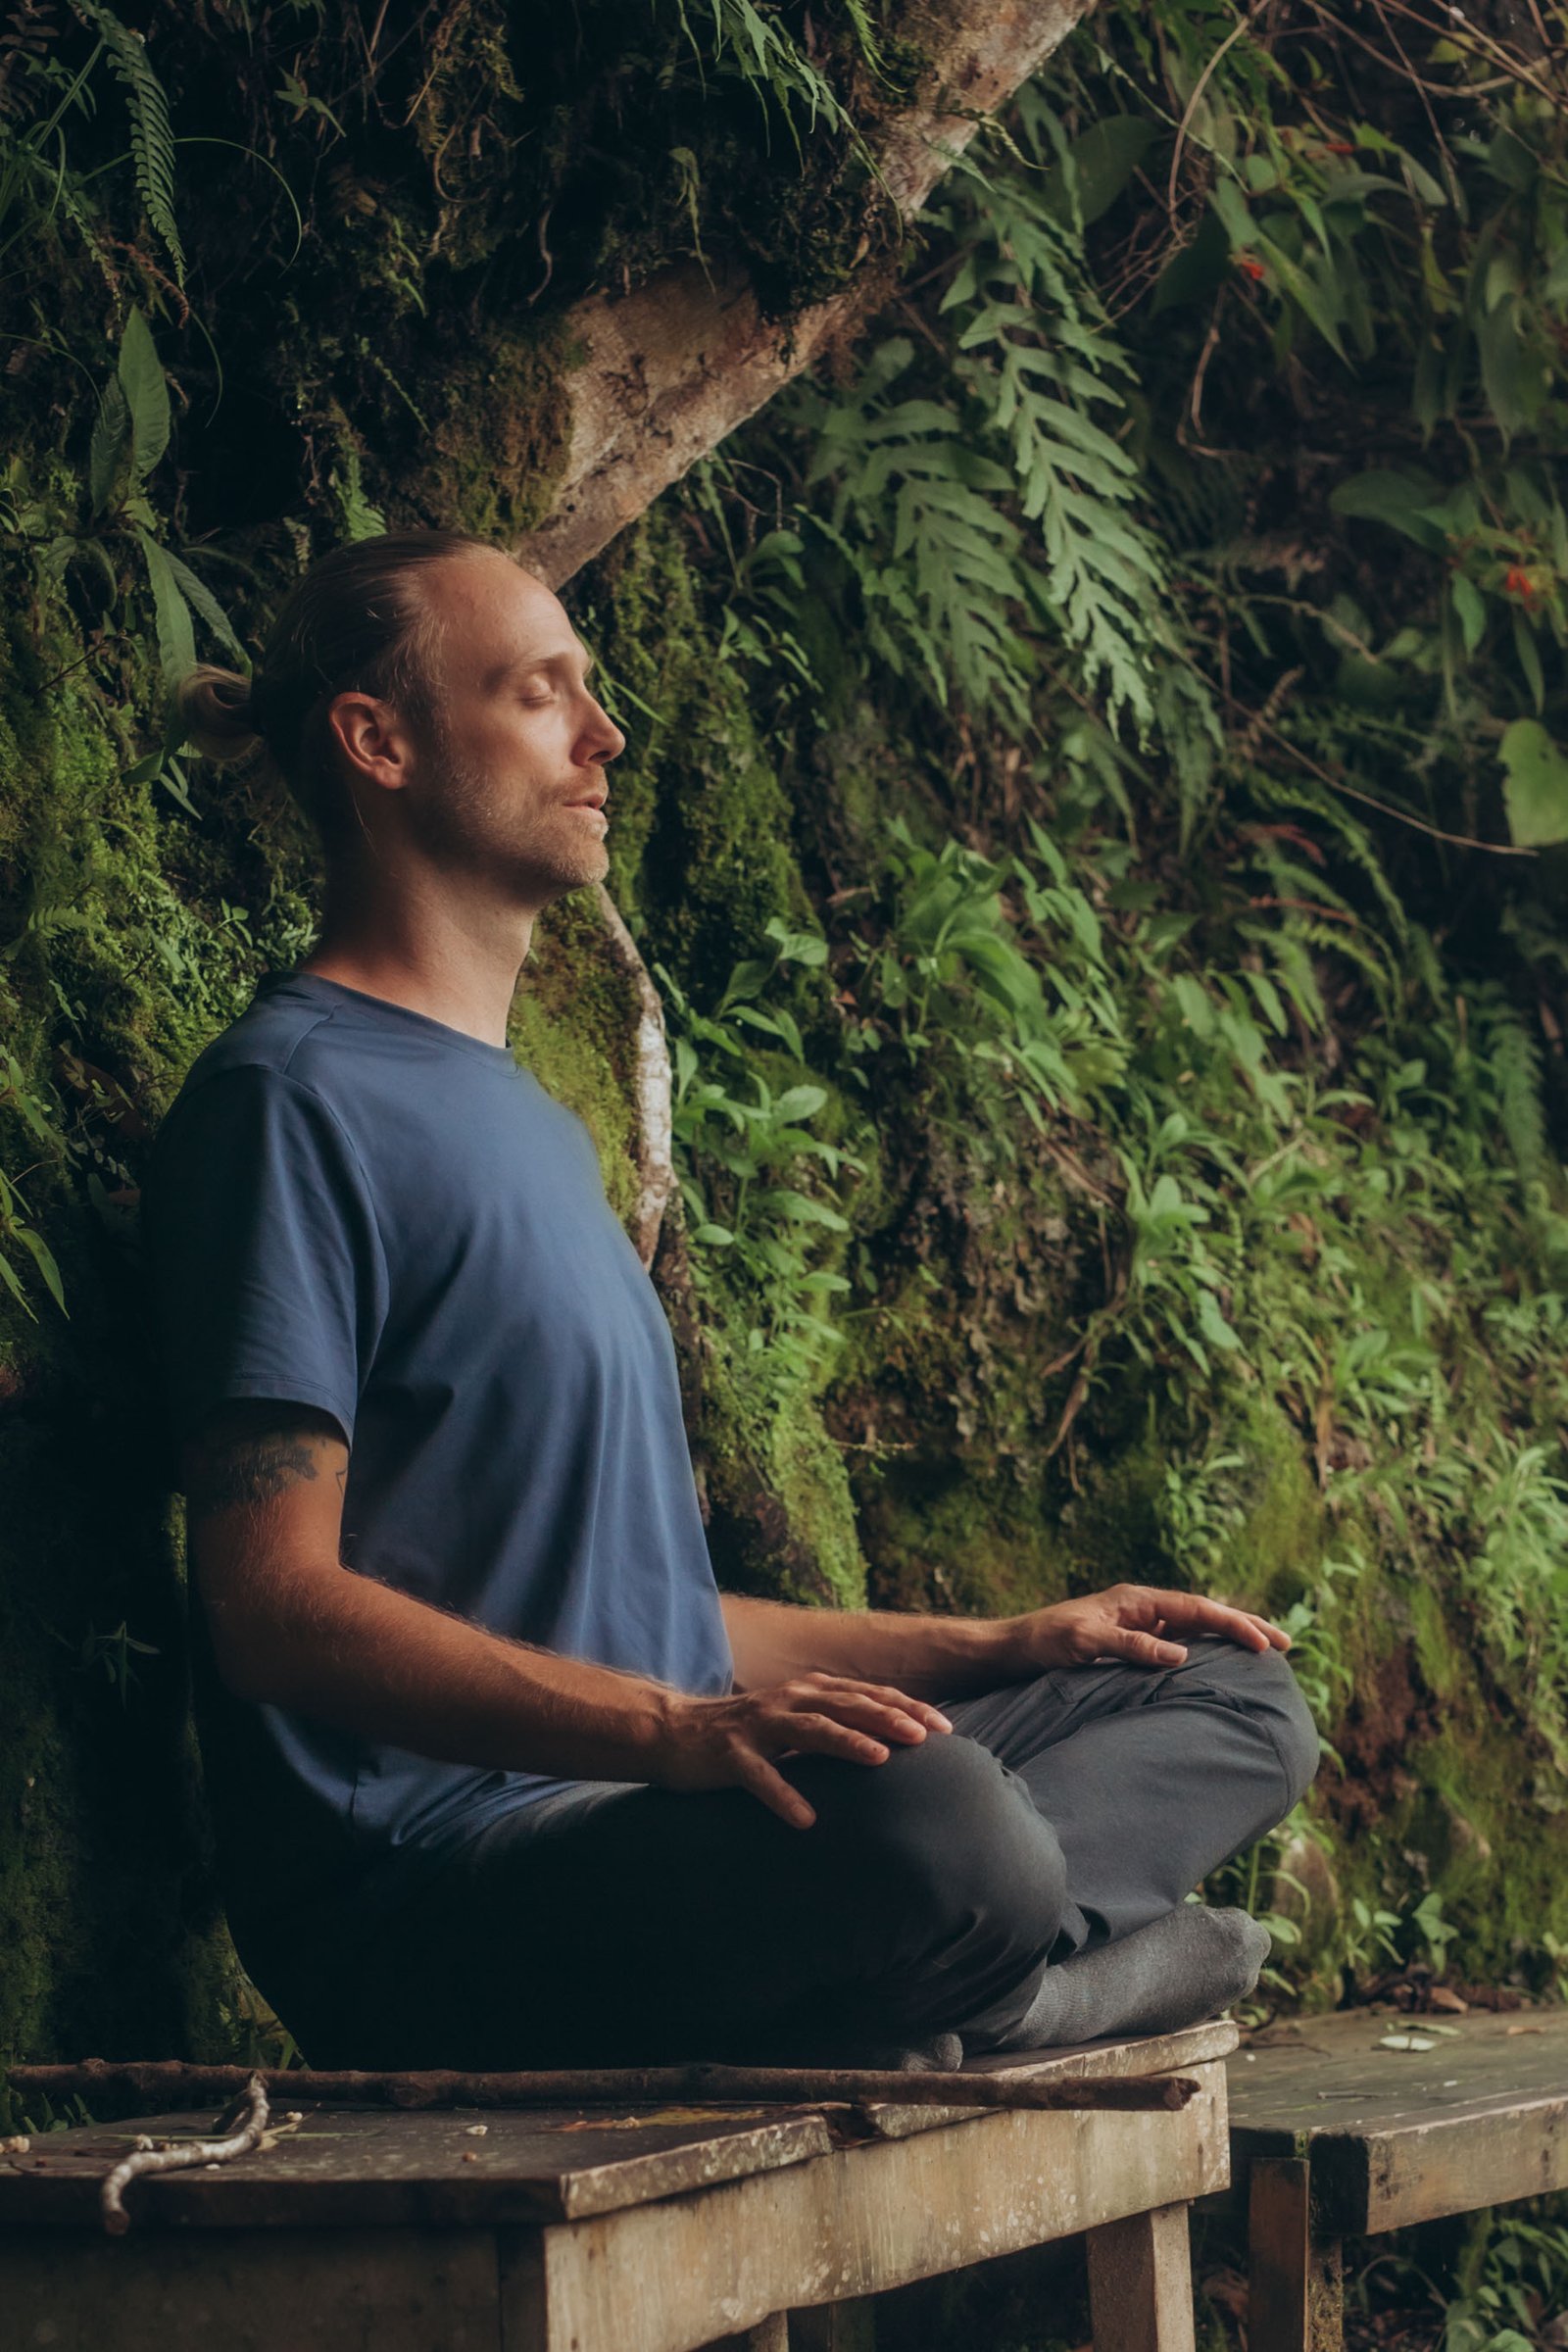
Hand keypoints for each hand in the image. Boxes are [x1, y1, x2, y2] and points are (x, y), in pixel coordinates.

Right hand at [653, 1674, 953, 1829]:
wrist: (673, 1732)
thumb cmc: (744, 1733)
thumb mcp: (793, 1721)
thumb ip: (832, 1724)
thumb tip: (887, 1741)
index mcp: (807, 1692)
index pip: (867, 1695)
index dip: (905, 1707)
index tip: (944, 1727)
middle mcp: (788, 1701)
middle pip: (847, 1705)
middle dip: (888, 1718)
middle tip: (925, 1737)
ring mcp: (758, 1725)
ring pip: (810, 1730)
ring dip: (847, 1742)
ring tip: (880, 1759)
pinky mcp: (730, 1754)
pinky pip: (760, 1777)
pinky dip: (784, 1796)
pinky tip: (806, 1819)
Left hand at [1010, 1582, 1291, 1672]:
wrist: (1014, 1648)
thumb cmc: (1044, 1642)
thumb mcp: (1086, 1643)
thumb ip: (1132, 1645)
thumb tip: (1181, 1653)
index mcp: (1136, 1600)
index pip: (1196, 1609)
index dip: (1233, 1624)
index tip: (1263, 1643)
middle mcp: (1143, 1607)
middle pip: (1204, 1614)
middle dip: (1245, 1626)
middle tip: (1285, 1644)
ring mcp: (1139, 1624)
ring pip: (1196, 1628)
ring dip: (1230, 1639)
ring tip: (1267, 1652)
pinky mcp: (1132, 1643)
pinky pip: (1179, 1643)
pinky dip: (1207, 1651)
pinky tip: (1222, 1665)